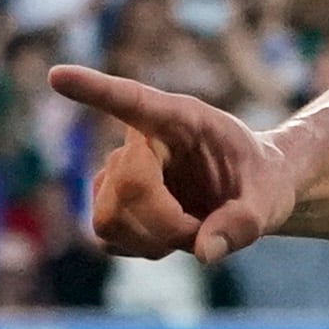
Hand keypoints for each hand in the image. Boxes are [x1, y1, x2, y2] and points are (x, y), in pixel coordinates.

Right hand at [53, 65, 299, 262]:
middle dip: (166, 223)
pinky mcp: (113, 203)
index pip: (133, 100)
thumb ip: (244, 223)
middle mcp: (142, 140)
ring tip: (192, 228)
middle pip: (128, 187)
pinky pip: (109, 238)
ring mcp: (121, 171)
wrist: (251, 191)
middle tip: (208, 231)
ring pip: (109, 218)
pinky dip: (142, 247)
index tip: (58, 75)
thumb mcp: (271, 199)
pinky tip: (170, 235)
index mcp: (182, 118)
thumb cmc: (261, 181)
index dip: (96, 90)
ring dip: (152, 239)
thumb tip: (203, 252)